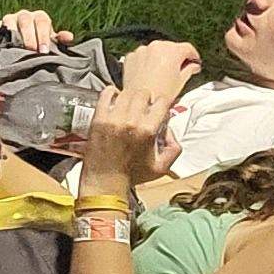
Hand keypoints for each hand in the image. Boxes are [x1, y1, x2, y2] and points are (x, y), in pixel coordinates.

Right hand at [0, 9, 73, 54]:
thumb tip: (69, 37)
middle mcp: (24, 15)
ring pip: (11, 21)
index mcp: (39, 17)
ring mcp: (9, 19)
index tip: (44, 50)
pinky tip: (3, 46)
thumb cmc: (39, 44)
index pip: (43, 21)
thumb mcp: (50, 43)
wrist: (19, 47)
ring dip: (15, 35)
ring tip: (18, 49)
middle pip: (26, 20)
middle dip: (30, 37)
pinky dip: (0, 35)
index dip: (43, 35)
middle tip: (32, 52)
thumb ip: (60, 40)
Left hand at [75, 37, 200, 192]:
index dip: (163, 104)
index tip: (159, 109)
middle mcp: (131, 121)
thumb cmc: (131, 175)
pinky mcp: (99, 118)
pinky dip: (111, 93)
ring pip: (126, 93)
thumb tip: (170, 132)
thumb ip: (174, 150)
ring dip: (130, 97)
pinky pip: (106, 94)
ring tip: (129, 106)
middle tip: (143, 108)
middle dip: (146, 99)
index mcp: (148, 131)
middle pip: (143, 94)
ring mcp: (113, 118)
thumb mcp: (160, 168)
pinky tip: (114, 99)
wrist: (105, 181)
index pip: (161, 102)